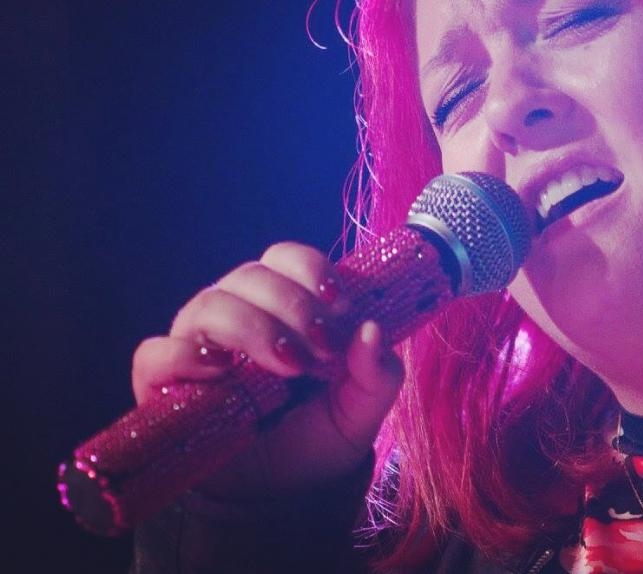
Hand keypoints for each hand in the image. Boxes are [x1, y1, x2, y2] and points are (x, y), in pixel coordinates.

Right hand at [130, 241, 403, 499]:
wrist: (279, 494)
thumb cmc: (317, 435)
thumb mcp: (361, 408)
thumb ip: (377, 372)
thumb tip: (372, 330)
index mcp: (283, 305)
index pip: (286, 258)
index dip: (311, 270)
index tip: (339, 304)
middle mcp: (237, 313)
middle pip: (250, 276)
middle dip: (292, 306)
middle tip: (320, 348)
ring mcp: (197, 345)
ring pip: (210, 305)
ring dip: (252, 327)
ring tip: (287, 365)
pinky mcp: (163, 383)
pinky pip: (156, 353)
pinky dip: (182, 355)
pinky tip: (219, 373)